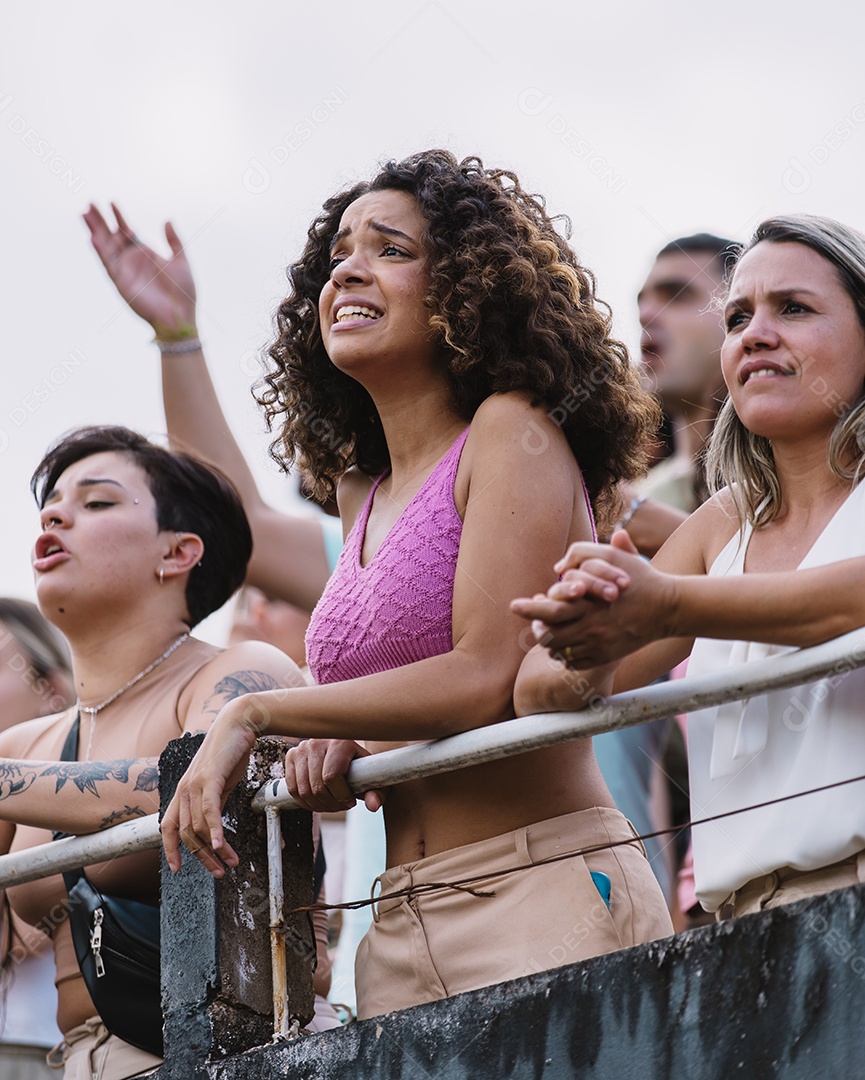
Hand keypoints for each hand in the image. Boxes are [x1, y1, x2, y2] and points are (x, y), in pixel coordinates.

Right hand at [83, 203, 196, 338]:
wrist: (180, 316)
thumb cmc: (183, 292)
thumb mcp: (181, 261)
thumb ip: (174, 241)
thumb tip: (167, 220)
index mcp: (145, 253)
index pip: (127, 231)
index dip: (119, 217)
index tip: (112, 202)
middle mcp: (131, 260)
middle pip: (112, 236)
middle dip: (101, 221)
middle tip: (90, 204)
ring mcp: (124, 270)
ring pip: (105, 247)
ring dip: (95, 231)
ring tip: (85, 214)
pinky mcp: (121, 282)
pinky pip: (108, 264)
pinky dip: (100, 251)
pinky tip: (93, 238)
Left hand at [161, 697, 261, 876]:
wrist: (238, 723)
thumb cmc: (230, 752)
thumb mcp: (219, 782)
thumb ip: (212, 802)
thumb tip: (213, 824)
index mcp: (184, 791)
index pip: (167, 827)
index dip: (170, 850)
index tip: (178, 869)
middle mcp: (184, 789)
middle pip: (185, 834)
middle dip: (202, 858)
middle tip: (219, 872)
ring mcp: (194, 783)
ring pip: (198, 827)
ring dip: (215, 850)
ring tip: (231, 862)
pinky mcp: (209, 778)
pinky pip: (209, 810)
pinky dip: (214, 831)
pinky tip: (221, 845)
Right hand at [284, 739, 384, 812]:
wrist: (345, 749)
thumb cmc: (360, 765)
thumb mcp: (372, 777)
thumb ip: (376, 792)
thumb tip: (373, 806)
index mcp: (340, 742)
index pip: (332, 776)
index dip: (341, 796)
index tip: (351, 802)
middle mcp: (318, 741)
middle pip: (317, 786)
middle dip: (331, 804)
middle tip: (342, 806)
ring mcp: (302, 748)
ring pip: (303, 790)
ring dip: (318, 805)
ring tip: (332, 805)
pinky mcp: (292, 755)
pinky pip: (292, 788)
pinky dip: (304, 802)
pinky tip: (318, 802)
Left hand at [511, 531, 674, 666]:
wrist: (667, 608)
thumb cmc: (639, 577)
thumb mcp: (614, 557)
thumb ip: (584, 553)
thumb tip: (558, 566)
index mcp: (590, 604)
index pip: (550, 611)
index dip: (529, 609)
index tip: (514, 605)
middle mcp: (592, 629)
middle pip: (549, 637)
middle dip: (535, 629)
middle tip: (533, 622)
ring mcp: (598, 646)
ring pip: (558, 652)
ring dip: (548, 642)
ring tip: (547, 631)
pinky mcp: (605, 658)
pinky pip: (573, 663)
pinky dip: (563, 655)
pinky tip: (564, 643)